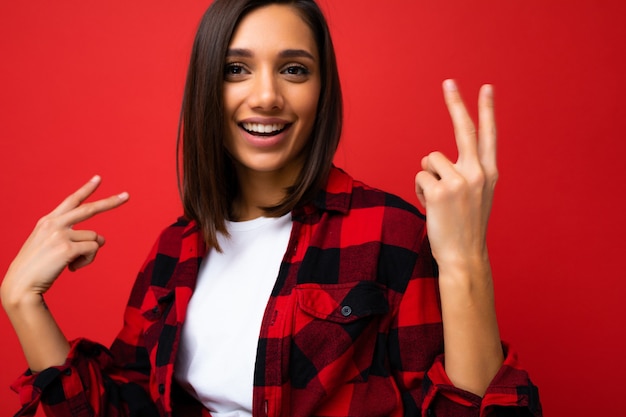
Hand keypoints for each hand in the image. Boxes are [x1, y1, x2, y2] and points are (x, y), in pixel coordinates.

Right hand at [1, 176, 128, 302]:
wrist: (20, 285)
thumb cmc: (36, 268)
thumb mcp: (50, 246)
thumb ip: (74, 237)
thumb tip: (102, 239)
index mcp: (48, 221)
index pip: (71, 201)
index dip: (86, 189)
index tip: (98, 178)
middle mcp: (54, 223)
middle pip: (90, 209)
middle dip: (110, 202)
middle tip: (127, 195)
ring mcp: (60, 235)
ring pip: (95, 238)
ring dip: (89, 253)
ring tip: (71, 263)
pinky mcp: (67, 248)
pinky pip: (93, 249)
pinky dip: (87, 260)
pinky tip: (73, 267)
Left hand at [415, 80, 496, 271]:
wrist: (464, 255)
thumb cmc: (465, 225)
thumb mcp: (476, 196)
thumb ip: (465, 174)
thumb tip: (433, 161)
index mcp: (490, 173)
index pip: (488, 135)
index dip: (487, 110)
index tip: (486, 87)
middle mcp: (479, 172)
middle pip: (464, 129)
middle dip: (456, 103)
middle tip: (449, 81)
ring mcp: (461, 180)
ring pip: (430, 160)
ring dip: (427, 177)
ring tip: (437, 199)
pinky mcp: (442, 189)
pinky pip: (420, 176)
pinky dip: (419, 190)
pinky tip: (430, 206)